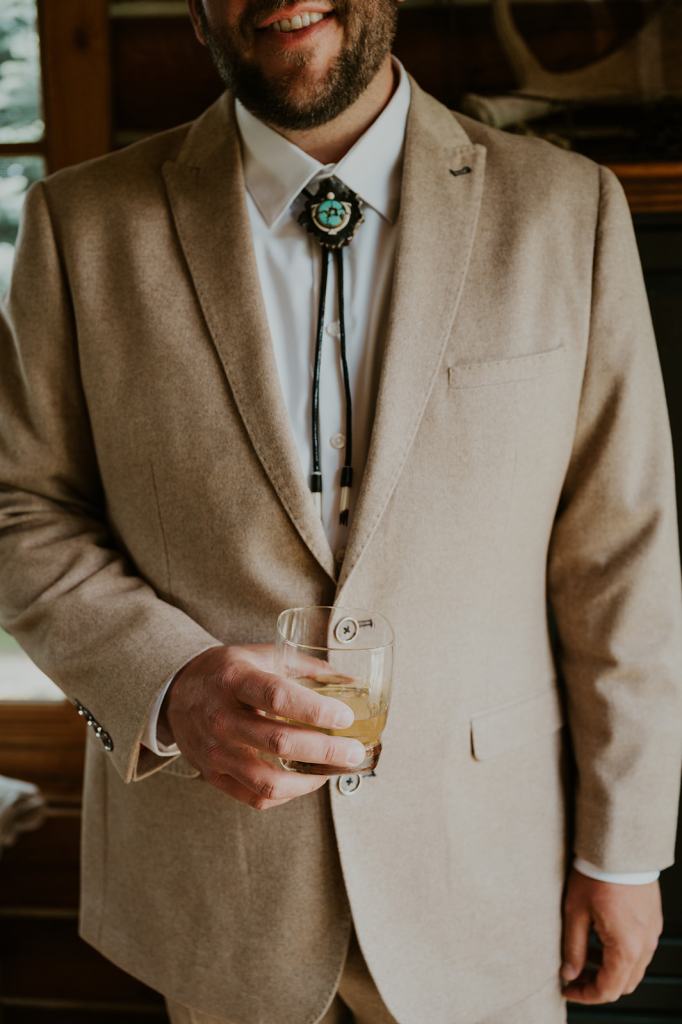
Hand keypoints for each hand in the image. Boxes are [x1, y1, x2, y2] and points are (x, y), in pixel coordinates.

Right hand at [158, 643, 365, 809]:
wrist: (176, 693)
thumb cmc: (226, 672)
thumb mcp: (261, 654)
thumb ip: (305, 667)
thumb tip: (351, 680)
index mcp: (234, 680)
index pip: (278, 697)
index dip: (316, 710)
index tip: (345, 716)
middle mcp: (221, 717)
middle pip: (279, 742)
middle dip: (326, 750)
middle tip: (356, 750)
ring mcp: (215, 752)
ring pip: (268, 780)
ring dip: (311, 780)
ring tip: (335, 769)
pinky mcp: (213, 776)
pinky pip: (257, 797)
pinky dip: (289, 794)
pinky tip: (307, 780)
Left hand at [560, 867, 662, 1003]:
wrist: (619, 847)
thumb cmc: (597, 874)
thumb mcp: (575, 912)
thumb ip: (573, 947)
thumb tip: (569, 972)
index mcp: (626, 947)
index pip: (608, 989)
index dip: (586, 995)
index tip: (568, 989)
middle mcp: (644, 944)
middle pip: (623, 983)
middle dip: (598, 985)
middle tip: (574, 976)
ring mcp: (651, 933)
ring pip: (633, 968)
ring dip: (609, 969)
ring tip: (584, 954)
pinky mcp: (652, 921)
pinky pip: (639, 950)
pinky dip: (620, 954)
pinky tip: (600, 938)